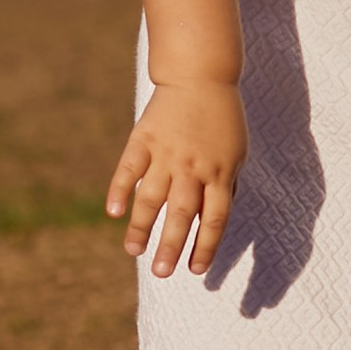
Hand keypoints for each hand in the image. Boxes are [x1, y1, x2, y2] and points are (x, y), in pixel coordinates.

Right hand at [107, 80, 248, 275]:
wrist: (201, 77)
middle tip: (161, 272)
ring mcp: (166, 153)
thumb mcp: (236, 153)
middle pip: (182, 213)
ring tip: (133, 251)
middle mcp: (193, 167)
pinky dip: (120, 190)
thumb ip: (225, 186)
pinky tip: (114, 212)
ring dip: (142, 226)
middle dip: (171, 245)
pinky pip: (129, 168)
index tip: (195, 271)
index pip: (214, 218)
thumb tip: (213, 222)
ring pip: (151, 196)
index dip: (205, 246)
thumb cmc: (222, 120)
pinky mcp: (144, 138)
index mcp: (219, 172)